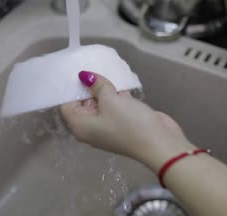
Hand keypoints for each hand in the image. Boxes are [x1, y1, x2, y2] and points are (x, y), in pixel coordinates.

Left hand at [60, 71, 194, 170]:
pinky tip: (119, 77)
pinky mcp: (124, 122)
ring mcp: (109, 125)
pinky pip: (115, 105)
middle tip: (88, 62)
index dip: (69, 88)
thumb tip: (84, 76)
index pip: (67, 106)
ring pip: (101, 103)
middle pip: (83, 103)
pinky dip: (116, 93)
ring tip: (102, 64)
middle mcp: (92, 128)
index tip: (72, 68)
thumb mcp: (110, 100)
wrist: (160, 143)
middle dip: (87, 85)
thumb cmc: (129, 123)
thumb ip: (96, 85)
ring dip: (103, 87)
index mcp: (81, 126)